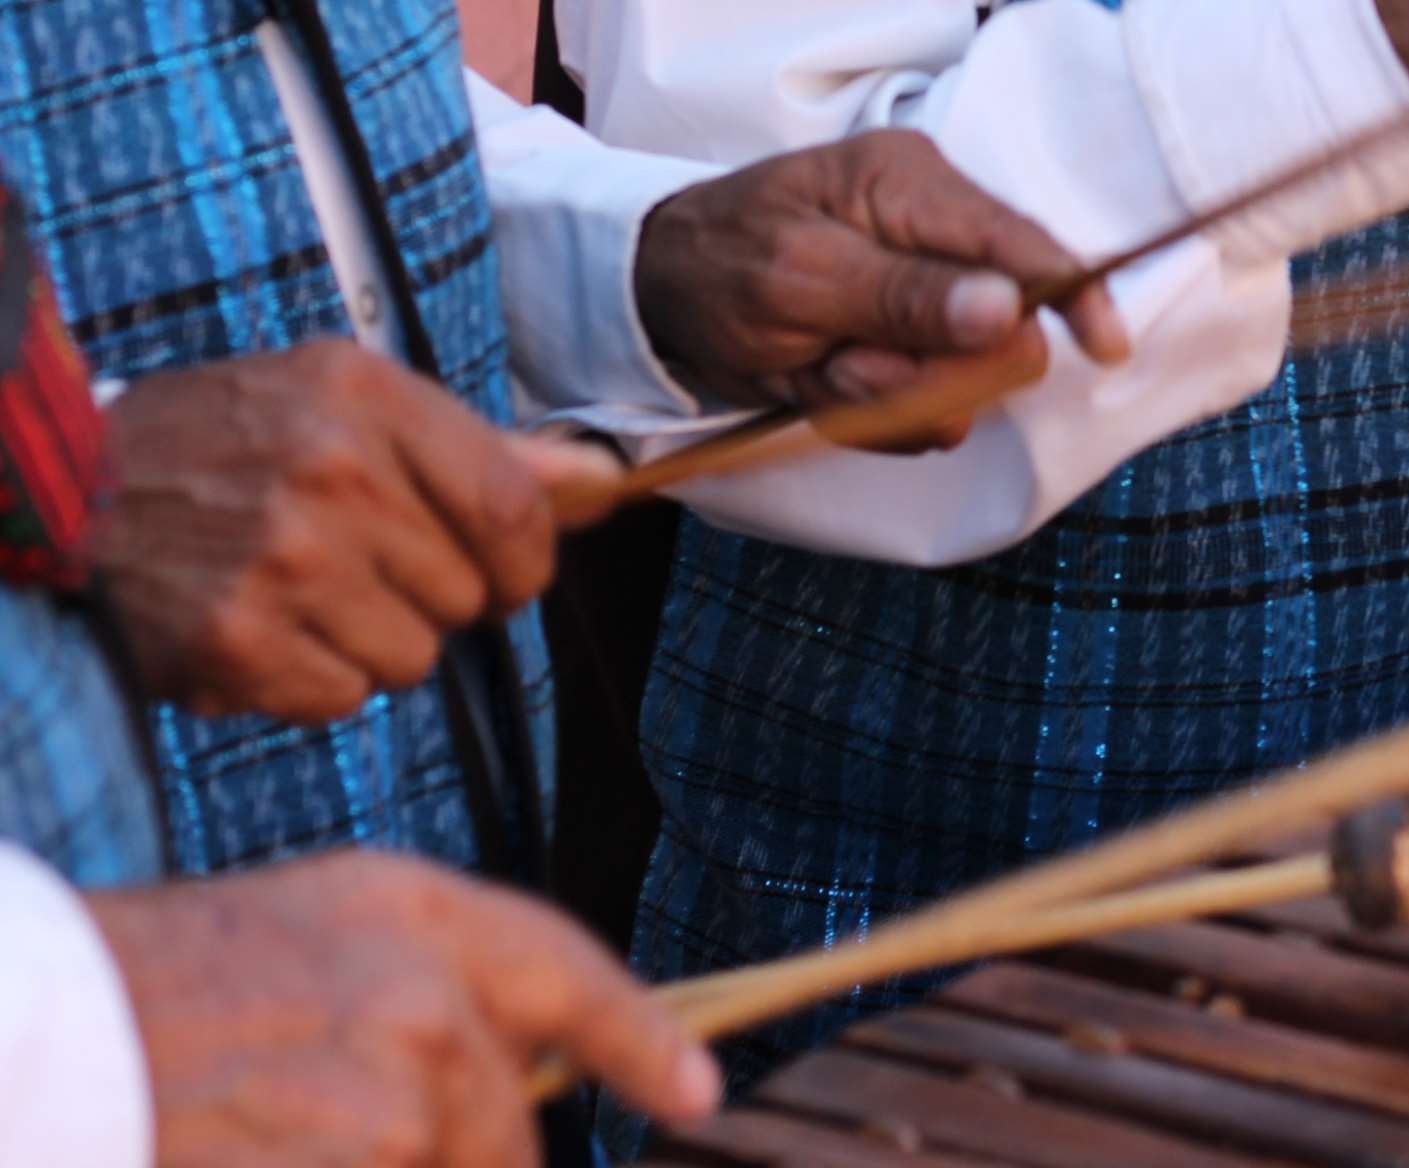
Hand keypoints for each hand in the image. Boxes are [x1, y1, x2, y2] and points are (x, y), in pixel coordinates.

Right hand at [90, 852, 719, 1166]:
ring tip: (282, 1135)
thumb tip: (489, 1067)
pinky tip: (267, 1154)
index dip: (643, 1041)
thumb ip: (413, 984)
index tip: (697, 1094)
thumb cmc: (146, 986)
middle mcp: (430, 994)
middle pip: (506, 1125)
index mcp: (413, 911)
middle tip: (371, 1145)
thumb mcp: (301, 936)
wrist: (47, 1029)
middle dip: (464, 1160)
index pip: (571, 976)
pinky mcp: (369, 1157)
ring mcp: (400, 1090)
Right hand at [95, 341, 559, 724]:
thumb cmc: (233, 438)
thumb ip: (480, 449)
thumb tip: (604, 484)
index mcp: (370, 399)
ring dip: (374, 643)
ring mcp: (282, 560)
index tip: (511, 579)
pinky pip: (342, 699)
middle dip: (432, 596)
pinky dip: (312, 681)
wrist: (71, 482)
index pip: (515, 510)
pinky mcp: (234, 638)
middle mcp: (331, 474)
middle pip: (468, 594)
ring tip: (308, 596)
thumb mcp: (352, 402)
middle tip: (360, 569)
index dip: (529, 564)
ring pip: (412, 657)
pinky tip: (268, 630)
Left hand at [634, 129, 1122, 419]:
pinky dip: (869, 409)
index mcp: (913, 187)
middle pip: (999, 326)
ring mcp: (920, 291)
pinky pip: (920, 402)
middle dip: (928, 368)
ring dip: (884, 393)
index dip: (1075, 294)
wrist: (645, 293)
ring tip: (816, 370)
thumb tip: (1010, 307)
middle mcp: (932, 233)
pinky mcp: (902, 340)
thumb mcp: (797, 277)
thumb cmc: (715, 261)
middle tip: (846, 366)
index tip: (1105, 347)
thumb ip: (905, 295)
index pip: (1023, 241)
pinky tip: (820, 383)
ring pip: (956, 376)